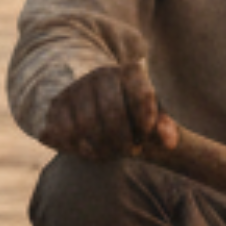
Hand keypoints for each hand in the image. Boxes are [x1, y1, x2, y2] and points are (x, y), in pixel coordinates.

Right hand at [43, 59, 175, 163]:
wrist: (90, 96)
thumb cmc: (129, 110)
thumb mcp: (149, 113)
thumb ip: (163, 126)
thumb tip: (170, 143)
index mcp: (129, 71)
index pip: (142, 95)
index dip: (147, 123)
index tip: (146, 137)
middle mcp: (101, 75)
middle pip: (113, 114)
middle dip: (123, 141)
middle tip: (129, 152)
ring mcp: (76, 88)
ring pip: (86, 125)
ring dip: (101, 148)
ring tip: (110, 154)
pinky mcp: (56, 105)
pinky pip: (64, 132)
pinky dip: (78, 148)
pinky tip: (89, 151)